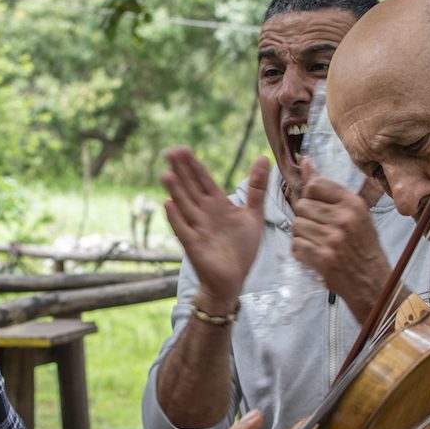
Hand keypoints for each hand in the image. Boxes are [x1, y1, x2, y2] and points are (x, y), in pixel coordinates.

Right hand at [162, 148, 269, 309]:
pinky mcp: (195, 247)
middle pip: (191, 189)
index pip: (204, 181)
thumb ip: (257, 188)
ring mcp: (197, 229)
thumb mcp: (253, 215)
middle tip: (170, 152)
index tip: (183, 149)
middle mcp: (204, 214)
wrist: (233, 279)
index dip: (194, 166)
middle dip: (181, 171)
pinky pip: (183, 231)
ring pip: (185, 206)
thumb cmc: (241, 248)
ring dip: (175, 191)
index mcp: (218, 205)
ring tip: (166, 174)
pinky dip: (176, 219)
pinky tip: (167, 205)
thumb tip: (263, 157)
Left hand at [291, 160, 392, 320]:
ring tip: (318, 243)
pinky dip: (301, 252)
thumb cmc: (362, 246)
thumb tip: (305, 161)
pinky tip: (314, 255)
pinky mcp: (323, 257)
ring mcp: (333, 238)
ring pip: (296, 225)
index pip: (315, 185)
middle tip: (319, 230)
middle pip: (302, 206)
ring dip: (302, 236)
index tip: (318, 208)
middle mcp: (344, 218)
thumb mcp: (354, 214)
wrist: (373, 282)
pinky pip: (296, 245)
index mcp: (353, 203)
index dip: (311, 196)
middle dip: (305, 218)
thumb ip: (328, 190)